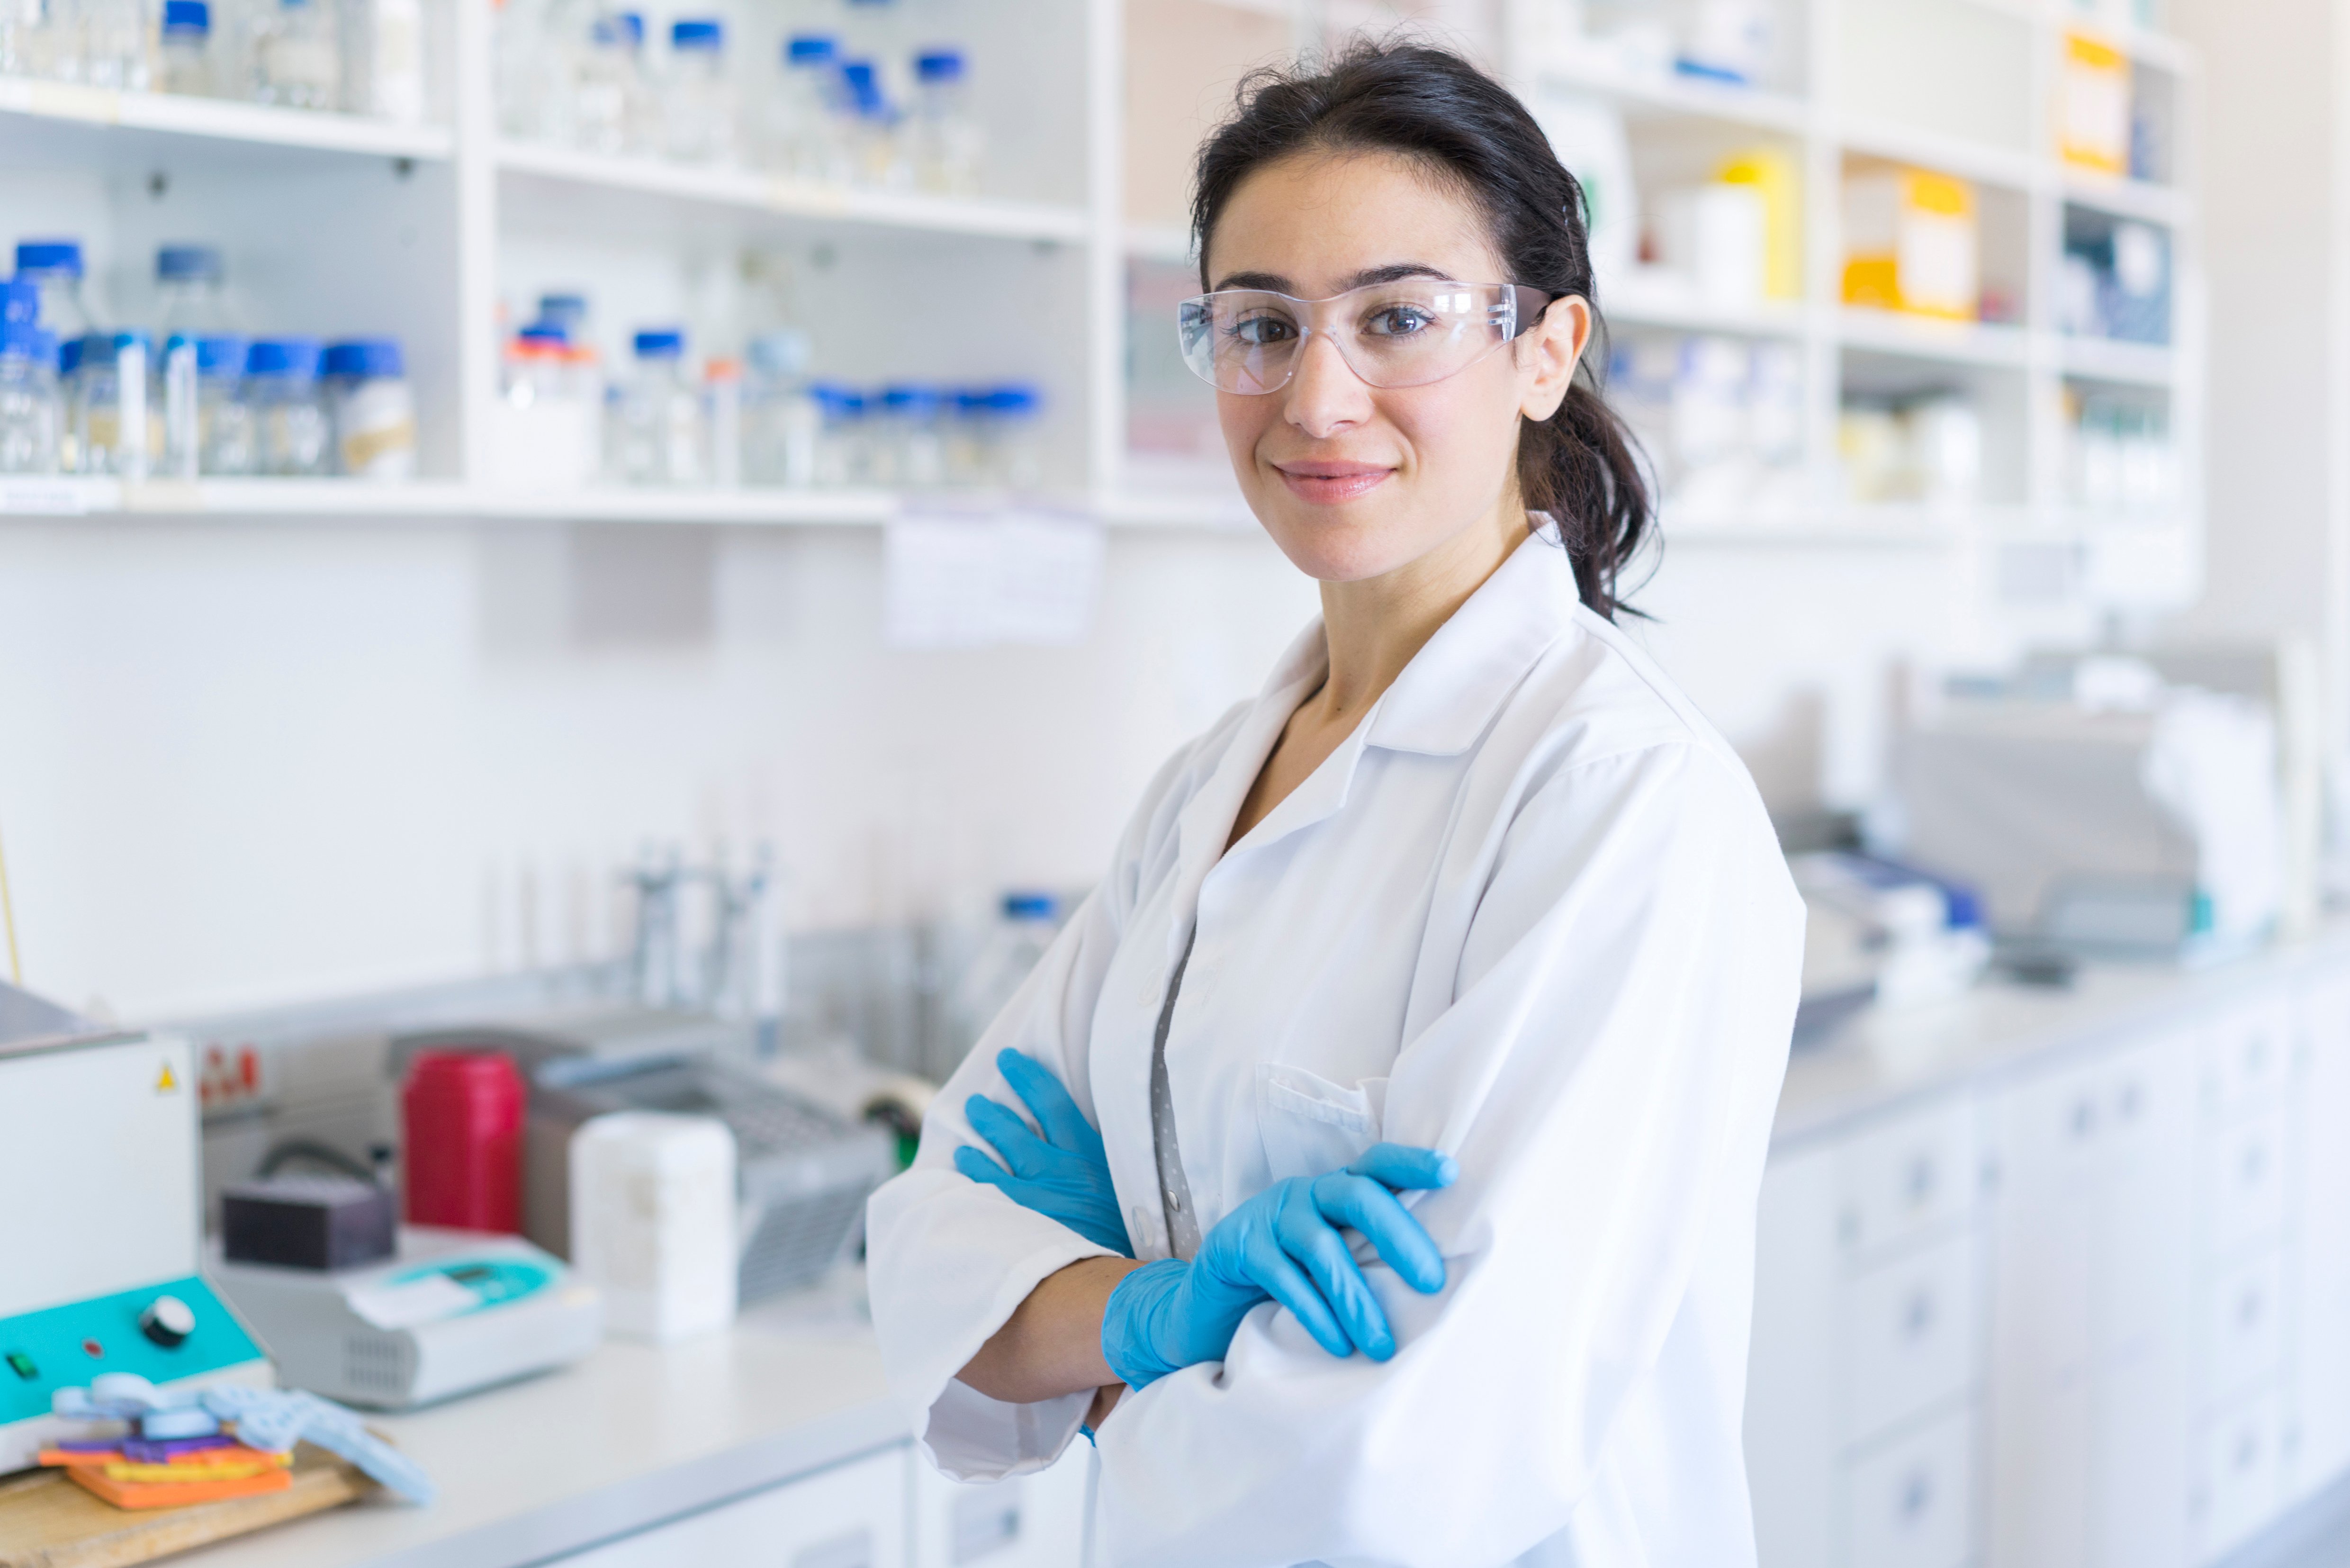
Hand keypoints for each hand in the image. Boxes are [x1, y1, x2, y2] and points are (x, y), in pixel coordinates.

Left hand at [954, 1049, 1133, 1256]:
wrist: (1125, 1279)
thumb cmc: (1130, 1233)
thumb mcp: (1127, 1185)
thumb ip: (1104, 1158)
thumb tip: (1084, 1133)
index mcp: (1092, 1154)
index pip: (1054, 1101)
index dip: (1027, 1076)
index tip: (1010, 1059)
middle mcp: (1063, 1169)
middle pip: (1019, 1127)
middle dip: (993, 1110)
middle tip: (977, 1099)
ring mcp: (1041, 1196)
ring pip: (1001, 1153)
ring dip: (982, 1133)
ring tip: (969, 1123)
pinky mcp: (1024, 1222)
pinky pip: (989, 1187)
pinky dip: (974, 1169)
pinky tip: (964, 1158)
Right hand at [1099, 1143, 1455, 1389]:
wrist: (1207, 1304)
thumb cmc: (1287, 1284)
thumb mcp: (1331, 1261)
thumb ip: (1368, 1256)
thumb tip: (1439, 1285)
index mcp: (1333, 1193)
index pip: (1376, 1165)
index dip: (1411, 1163)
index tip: (1451, 1173)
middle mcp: (1304, 1195)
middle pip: (1357, 1196)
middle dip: (1399, 1236)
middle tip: (1432, 1283)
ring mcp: (1268, 1218)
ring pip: (1322, 1246)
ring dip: (1357, 1298)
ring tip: (1383, 1345)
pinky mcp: (1239, 1248)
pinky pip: (1283, 1279)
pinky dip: (1315, 1313)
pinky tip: (1338, 1345)